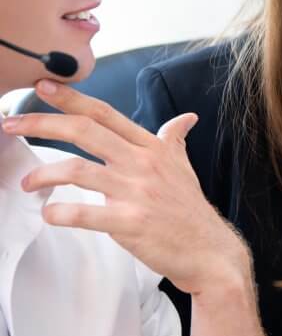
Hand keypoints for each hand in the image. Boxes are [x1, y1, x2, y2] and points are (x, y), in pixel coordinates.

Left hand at [3, 80, 251, 295]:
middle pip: (85, 132)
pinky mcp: (129, 222)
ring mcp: (136, 192)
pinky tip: (49, 213)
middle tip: (11, 124)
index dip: (72, 98)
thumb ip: (174, 139)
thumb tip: (186, 118)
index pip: (105, 115)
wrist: (208, 249)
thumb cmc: (189, 209)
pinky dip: (60, 213)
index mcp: (151, 148)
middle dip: (42, 123)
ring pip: (77, 170)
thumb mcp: (183, 167)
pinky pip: (84, 213)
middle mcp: (142, 164)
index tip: (43, 86)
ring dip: (43, 174)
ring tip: (27, 182)